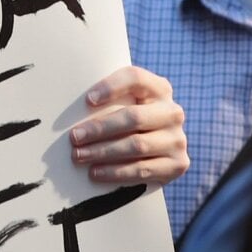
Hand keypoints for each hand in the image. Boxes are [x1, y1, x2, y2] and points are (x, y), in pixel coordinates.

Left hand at [69, 66, 189, 185]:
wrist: (155, 156)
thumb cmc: (127, 124)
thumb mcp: (123, 105)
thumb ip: (107, 101)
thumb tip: (73, 109)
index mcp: (159, 89)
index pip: (135, 78)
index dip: (111, 87)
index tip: (88, 100)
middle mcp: (172, 112)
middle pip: (133, 117)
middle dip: (99, 128)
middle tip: (74, 138)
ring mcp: (178, 139)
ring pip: (137, 145)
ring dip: (103, 152)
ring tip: (79, 156)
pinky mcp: (178, 164)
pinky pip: (143, 169)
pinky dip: (116, 172)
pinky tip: (96, 173)